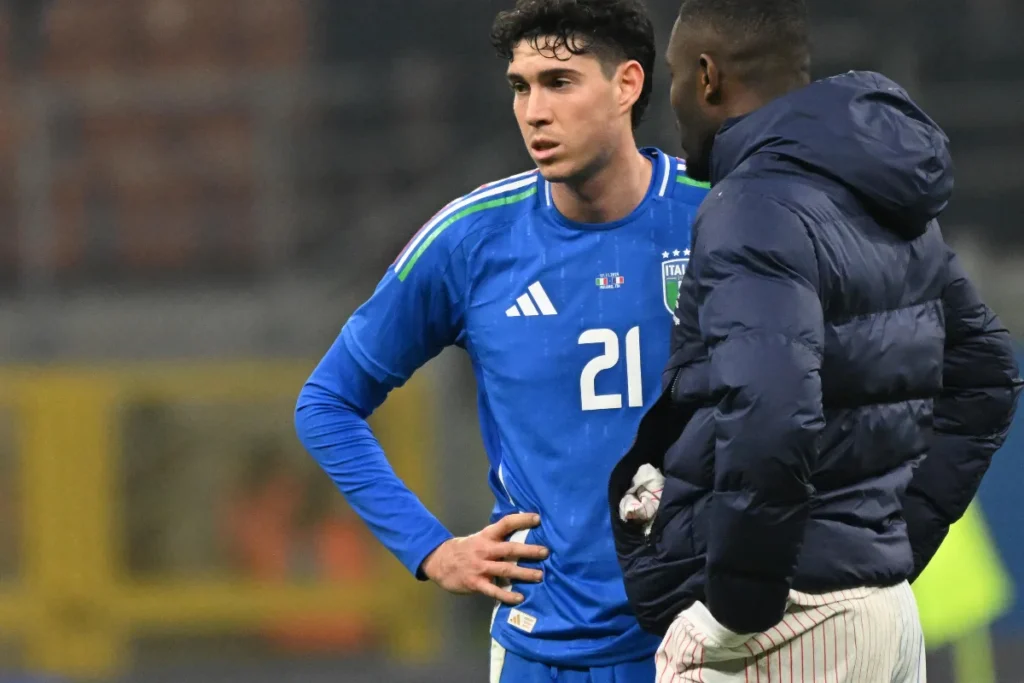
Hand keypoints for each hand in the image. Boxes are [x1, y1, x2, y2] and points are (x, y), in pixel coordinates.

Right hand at [420, 512, 548, 604]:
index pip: (506, 523)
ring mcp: (480, 567)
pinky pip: (494, 591)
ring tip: (540, 575)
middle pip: (509, 549)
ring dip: (524, 573)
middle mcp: (484, 550)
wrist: (439, 562)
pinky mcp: (476, 583)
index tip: (538, 518)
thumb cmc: (466, 549)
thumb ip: (498, 538)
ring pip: (505, 570)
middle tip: (546, 552)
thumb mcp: (480, 538)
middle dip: (529, 551)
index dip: (522, 520)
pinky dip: (507, 595)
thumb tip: (524, 534)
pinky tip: (520, 597)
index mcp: (486, 536)